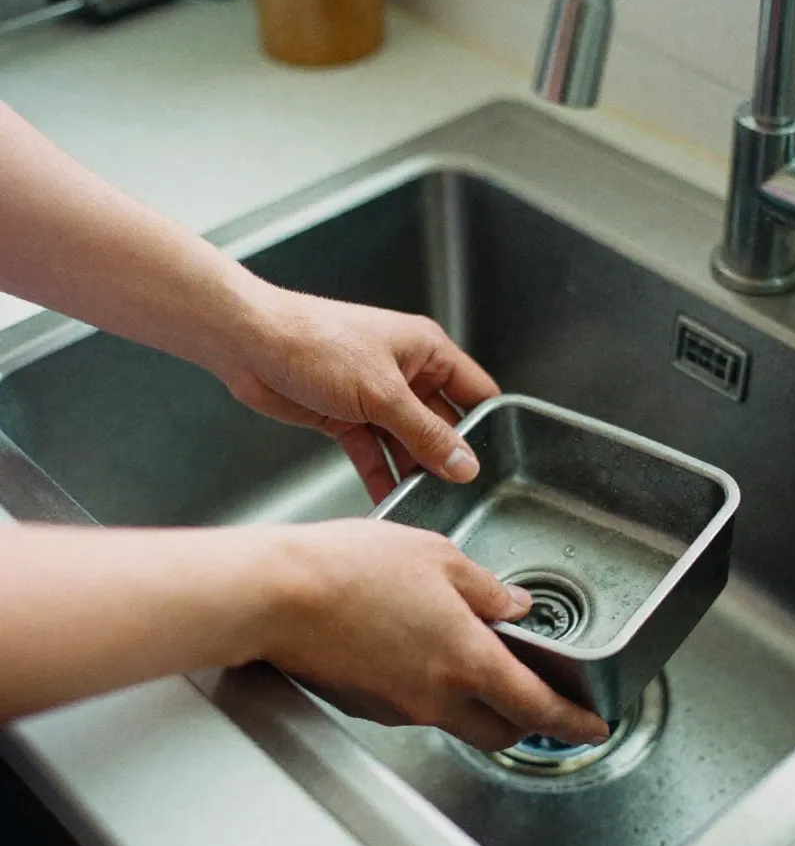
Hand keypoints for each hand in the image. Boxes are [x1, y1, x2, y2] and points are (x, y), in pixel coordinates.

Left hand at [220, 282, 498, 502]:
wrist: (248, 344)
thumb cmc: (314, 342)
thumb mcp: (382, 393)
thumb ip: (425, 434)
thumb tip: (464, 464)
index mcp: (426, 352)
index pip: (475, 392)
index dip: (488, 426)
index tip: (495, 463)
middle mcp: (406, 373)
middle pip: (442, 423)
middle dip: (446, 457)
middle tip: (458, 493)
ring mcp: (376, 397)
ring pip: (406, 443)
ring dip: (412, 471)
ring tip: (425, 503)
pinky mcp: (346, 417)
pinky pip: (374, 452)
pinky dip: (380, 475)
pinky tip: (390, 499)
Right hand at [262, 519, 609, 751]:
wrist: (276, 594)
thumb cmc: (350, 568)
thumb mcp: (437, 557)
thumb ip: (485, 588)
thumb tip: (514, 607)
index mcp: (467, 661)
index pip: (537, 708)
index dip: (573, 721)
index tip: (592, 725)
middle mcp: (437, 697)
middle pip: (501, 729)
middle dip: (528, 720)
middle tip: (537, 694)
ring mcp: (399, 707)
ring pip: (457, 719)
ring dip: (477, 700)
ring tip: (470, 653)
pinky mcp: (367, 706)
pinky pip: (416, 706)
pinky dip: (433, 690)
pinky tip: (420, 650)